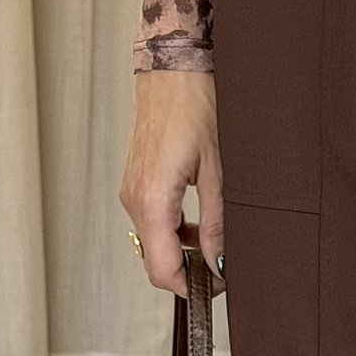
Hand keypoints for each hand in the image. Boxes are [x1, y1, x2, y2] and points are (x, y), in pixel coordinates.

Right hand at [120, 66, 223, 298]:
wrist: (173, 67)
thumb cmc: (196, 104)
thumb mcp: (219, 170)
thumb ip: (218, 222)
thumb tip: (220, 262)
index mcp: (152, 200)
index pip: (162, 270)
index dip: (191, 288)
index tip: (218, 287)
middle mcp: (134, 198)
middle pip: (156, 260)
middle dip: (189, 271)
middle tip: (224, 267)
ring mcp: (131, 189)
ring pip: (155, 241)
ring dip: (184, 249)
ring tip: (217, 241)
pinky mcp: (136, 181)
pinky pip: (152, 220)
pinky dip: (175, 230)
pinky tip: (200, 221)